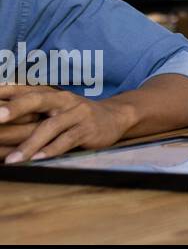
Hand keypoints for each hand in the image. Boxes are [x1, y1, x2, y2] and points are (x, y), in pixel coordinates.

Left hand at [0, 85, 133, 162]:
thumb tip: (1, 122)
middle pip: (36, 100)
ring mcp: (77, 113)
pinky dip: (52, 150)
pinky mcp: (88, 129)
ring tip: (11, 160)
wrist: (115, 116)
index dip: (4, 91)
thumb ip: (29, 112)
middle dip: (14, 109)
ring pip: (50, 127)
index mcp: (50, 93)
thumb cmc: (74, 115)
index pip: (23, 89)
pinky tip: (38, 160)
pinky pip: (67, 140)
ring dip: (29, 144)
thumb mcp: (54, 107)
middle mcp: (63, 100)